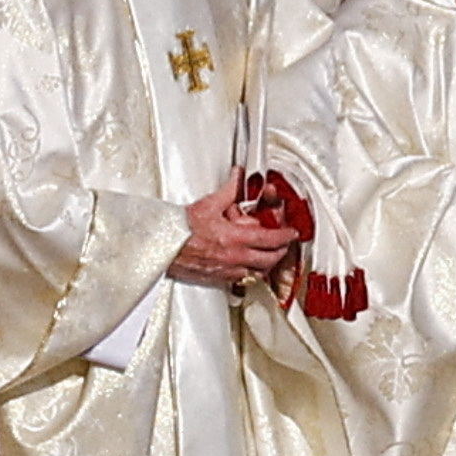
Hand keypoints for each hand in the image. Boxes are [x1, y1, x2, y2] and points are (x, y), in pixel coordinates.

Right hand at [171, 188, 301, 285]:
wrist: (164, 247)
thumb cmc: (181, 230)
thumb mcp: (209, 204)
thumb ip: (229, 190)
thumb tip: (238, 176)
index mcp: (235, 239)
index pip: (270, 240)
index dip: (285, 236)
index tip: (291, 233)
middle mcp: (234, 258)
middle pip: (270, 259)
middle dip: (281, 251)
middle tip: (284, 244)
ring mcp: (228, 271)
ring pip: (259, 272)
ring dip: (267, 263)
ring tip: (269, 254)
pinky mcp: (219, 279)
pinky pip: (243, 279)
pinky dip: (251, 272)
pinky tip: (248, 265)